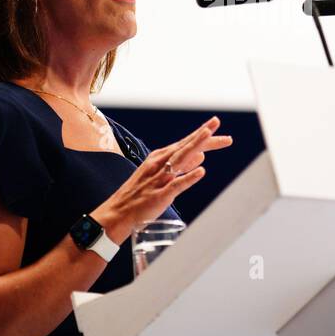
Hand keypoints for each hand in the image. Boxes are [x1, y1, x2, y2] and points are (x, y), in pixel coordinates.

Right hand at [98, 116, 232, 236]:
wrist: (117, 213)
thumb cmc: (139, 195)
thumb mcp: (161, 175)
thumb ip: (182, 166)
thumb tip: (201, 156)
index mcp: (160, 158)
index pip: (185, 143)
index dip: (201, 134)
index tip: (215, 123)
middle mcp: (159, 164)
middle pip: (184, 147)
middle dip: (202, 135)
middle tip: (216, 122)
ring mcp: (159, 179)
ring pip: (180, 159)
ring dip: (194, 146)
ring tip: (208, 135)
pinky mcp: (159, 195)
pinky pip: (176, 186)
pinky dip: (188, 178)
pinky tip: (201, 171)